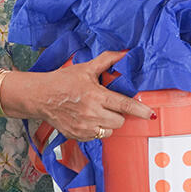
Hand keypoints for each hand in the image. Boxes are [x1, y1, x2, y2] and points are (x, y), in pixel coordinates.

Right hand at [5, 51, 153, 140]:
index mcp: (96, 96)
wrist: (40, 96)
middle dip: (119, 114)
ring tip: (97, 112)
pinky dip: (96, 130)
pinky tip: (87, 119)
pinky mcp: (77, 136)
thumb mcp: (85, 68)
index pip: (124, 105)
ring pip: (109, 131)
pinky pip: (97, 137)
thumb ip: (107, 60)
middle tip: (109, 105)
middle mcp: (91, 114)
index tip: (150, 114)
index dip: (140, 110)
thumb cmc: (62, 81)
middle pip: (119, 121)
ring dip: (108, 123)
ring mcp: (84, 128)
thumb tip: (124, 54)